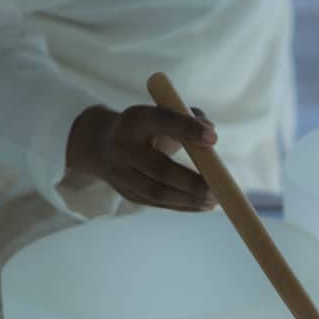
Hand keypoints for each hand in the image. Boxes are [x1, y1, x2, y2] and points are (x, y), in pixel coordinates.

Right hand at [66, 102, 218, 210]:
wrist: (102, 144)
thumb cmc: (146, 127)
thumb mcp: (161, 113)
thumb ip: (189, 117)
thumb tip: (210, 133)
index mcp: (135, 119)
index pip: (162, 121)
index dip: (187, 129)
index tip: (213, 139)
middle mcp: (122, 147)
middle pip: (159, 168)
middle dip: (191, 182)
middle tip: (217, 188)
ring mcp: (121, 174)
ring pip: (157, 192)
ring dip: (189, 199)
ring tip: (214, 200)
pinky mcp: (126, 193)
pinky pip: (157, 203)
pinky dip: (182, 206)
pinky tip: (202, 205)